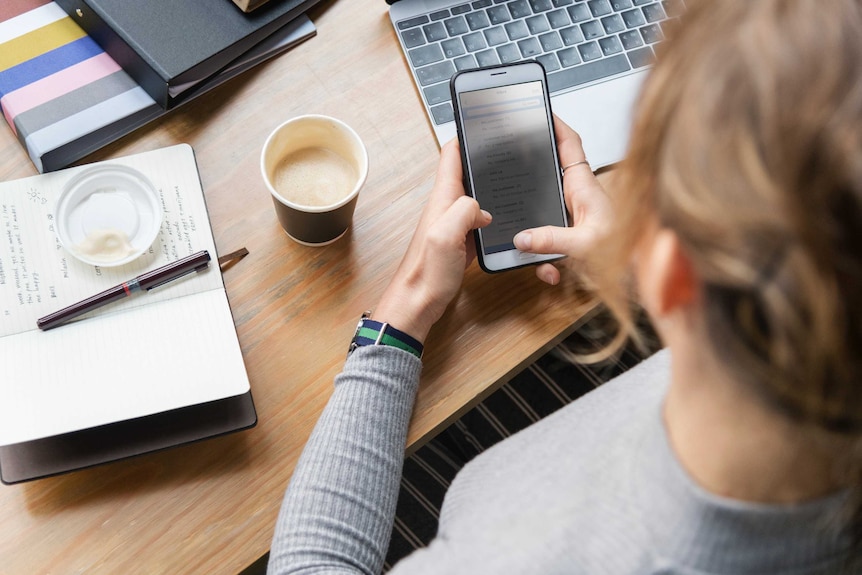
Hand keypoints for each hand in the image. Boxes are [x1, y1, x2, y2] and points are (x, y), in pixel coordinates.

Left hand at [373, 139, 491, 342]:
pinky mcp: (463, 242)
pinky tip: (510, 218)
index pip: (451, 156)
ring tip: (516, 176)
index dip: (466, 135)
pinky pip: (481, 221)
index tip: (484, 120)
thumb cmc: (426, 273)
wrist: (417, 303)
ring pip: (477, 196)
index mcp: (443, 199)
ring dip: (492, 186)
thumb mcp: (445, 236)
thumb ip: (463, 211)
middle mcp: (448, 207)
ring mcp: (455, 224)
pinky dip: (495, 215)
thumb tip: (482, 207)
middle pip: (467, 173)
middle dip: (486, 158)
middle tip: (510, 147)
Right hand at [513, 116, 613, 284]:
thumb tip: (523, 238)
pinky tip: (551, 272)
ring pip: (545, 213)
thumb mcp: (584, 244)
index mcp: (584, 186)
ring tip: (536, 253)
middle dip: (531, 177)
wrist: (642, 270)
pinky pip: (550, 242)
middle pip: (550, 174)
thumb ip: (552, 240)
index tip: (539, 112)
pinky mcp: (574, 235)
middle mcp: (579, 197)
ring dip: (537, 236)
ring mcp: (575, 215)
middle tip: (512, 171)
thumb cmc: (627, 249)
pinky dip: (547, 259)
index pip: (569, 144)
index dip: (555, 125)